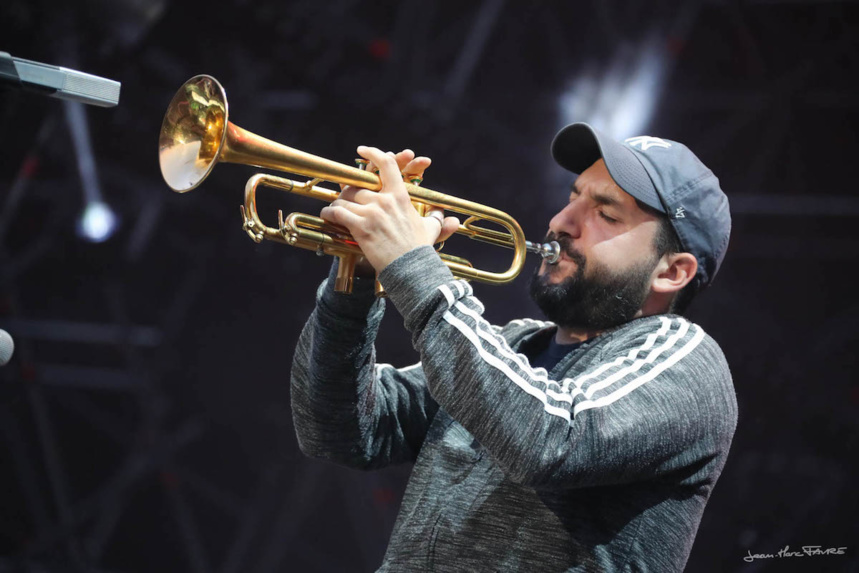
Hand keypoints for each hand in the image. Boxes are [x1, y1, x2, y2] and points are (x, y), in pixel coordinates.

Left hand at [321, 146, 459, 272]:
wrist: (410, 268)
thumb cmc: (419, 249)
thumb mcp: (431, 230)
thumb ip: (438, 221)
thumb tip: (451, 221)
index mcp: (400, 196)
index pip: (386, 164)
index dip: (372, 153)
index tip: (362, 150)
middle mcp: (385, 200)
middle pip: (358, 184)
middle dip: (348, 189)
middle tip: (344, 194)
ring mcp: (372, 213)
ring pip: (345, 198)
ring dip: (338, 202)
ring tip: (335, 208)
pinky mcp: (361, 227)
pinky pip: (338, 212)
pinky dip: (330, 212)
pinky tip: (328, 215)